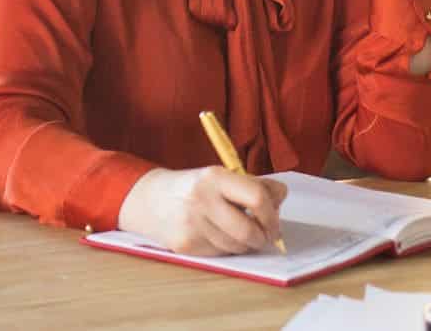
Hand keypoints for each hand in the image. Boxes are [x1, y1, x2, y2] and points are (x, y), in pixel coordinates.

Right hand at [117, 166, 287, 255]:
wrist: (149, 200)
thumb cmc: (195, 187)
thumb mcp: (222, 176)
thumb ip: (255, 184)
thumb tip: (281, 197)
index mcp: (214, 176)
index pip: (257, 197)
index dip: (272, 214)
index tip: (275, 223)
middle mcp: (202, 199)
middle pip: (248, 230)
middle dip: (263, 238)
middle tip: (266, 236)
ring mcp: (192, 224)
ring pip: (237, 247)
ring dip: (246, 244)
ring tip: (239, 232)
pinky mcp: (185, 245)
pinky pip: (220, 254)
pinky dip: (227, 248)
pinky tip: (219, 236)